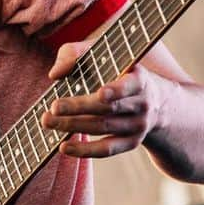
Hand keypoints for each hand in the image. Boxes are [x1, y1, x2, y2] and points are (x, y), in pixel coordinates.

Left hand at [41, 40, 162, 157]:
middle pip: (108, 108)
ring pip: (104, 128)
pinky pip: (108, 149)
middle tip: (53, 107)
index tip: (101, 93)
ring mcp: (138, 126)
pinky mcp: (132, 142)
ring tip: (48, 122)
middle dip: (78, 108)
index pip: (130, 85)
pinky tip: (64, 147)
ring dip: (74, 126)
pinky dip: (86, 150)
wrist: (157, 101)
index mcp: (138, 79)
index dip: (117, 90)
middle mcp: (142, 104)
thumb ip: (75, 54)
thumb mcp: (102, 54)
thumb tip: (55, 74)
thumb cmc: (116, 70)